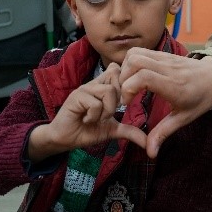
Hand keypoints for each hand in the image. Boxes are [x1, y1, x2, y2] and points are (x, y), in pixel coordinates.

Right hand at [27, 64, 146, 159]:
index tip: (120, 103)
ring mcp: (85, 89)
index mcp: (103, 87)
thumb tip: (147, 141)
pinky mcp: (76, 97)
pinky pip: (95, 103)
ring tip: (97, 119)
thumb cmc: (86, 131)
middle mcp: (94, 84)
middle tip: (108, 113)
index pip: (117, 69)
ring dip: (107, 110)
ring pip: (109, 91)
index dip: (124, 82)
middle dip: (118, 100)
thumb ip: (128, 131)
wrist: (64, 139)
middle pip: (117, 76)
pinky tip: (86, 121)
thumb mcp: (111, 130)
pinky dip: (94, 116)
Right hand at [118, 48, 211, 157]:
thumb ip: (163, 133)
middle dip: (123, 78)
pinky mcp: (163, 54)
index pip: (144, 77)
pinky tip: (135, 76)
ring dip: (125, 68)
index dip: (128, 88)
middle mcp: (168, 69)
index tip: (127, 103)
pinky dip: (131, 62)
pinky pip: (141, 51)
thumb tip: (150, 153)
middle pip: (135, 61)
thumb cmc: (200, 99)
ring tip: (128, 84)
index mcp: (174, 86)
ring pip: (135, 53)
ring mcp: (165, 58)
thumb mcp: (184, 118)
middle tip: (125, 94)